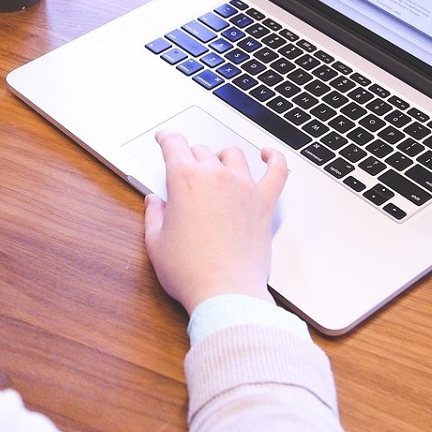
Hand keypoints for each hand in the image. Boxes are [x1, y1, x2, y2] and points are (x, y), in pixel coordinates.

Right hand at [143, 130, 288, 314]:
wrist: (225, 292)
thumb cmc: (191, 272)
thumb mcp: (156, 243)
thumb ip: (154, 216)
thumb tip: (155, 203)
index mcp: (185, 181)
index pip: (174, 145)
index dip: (166, 138)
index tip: (164, 139)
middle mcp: (216, 177)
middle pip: (201, 151)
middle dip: (189, 156)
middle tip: (184, 168)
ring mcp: (244, 188)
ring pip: (233, 155)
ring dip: (221, 156)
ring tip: (216, 164)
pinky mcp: (264, 204)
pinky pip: (277, 172)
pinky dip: (274, 159)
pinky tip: (268, 155)